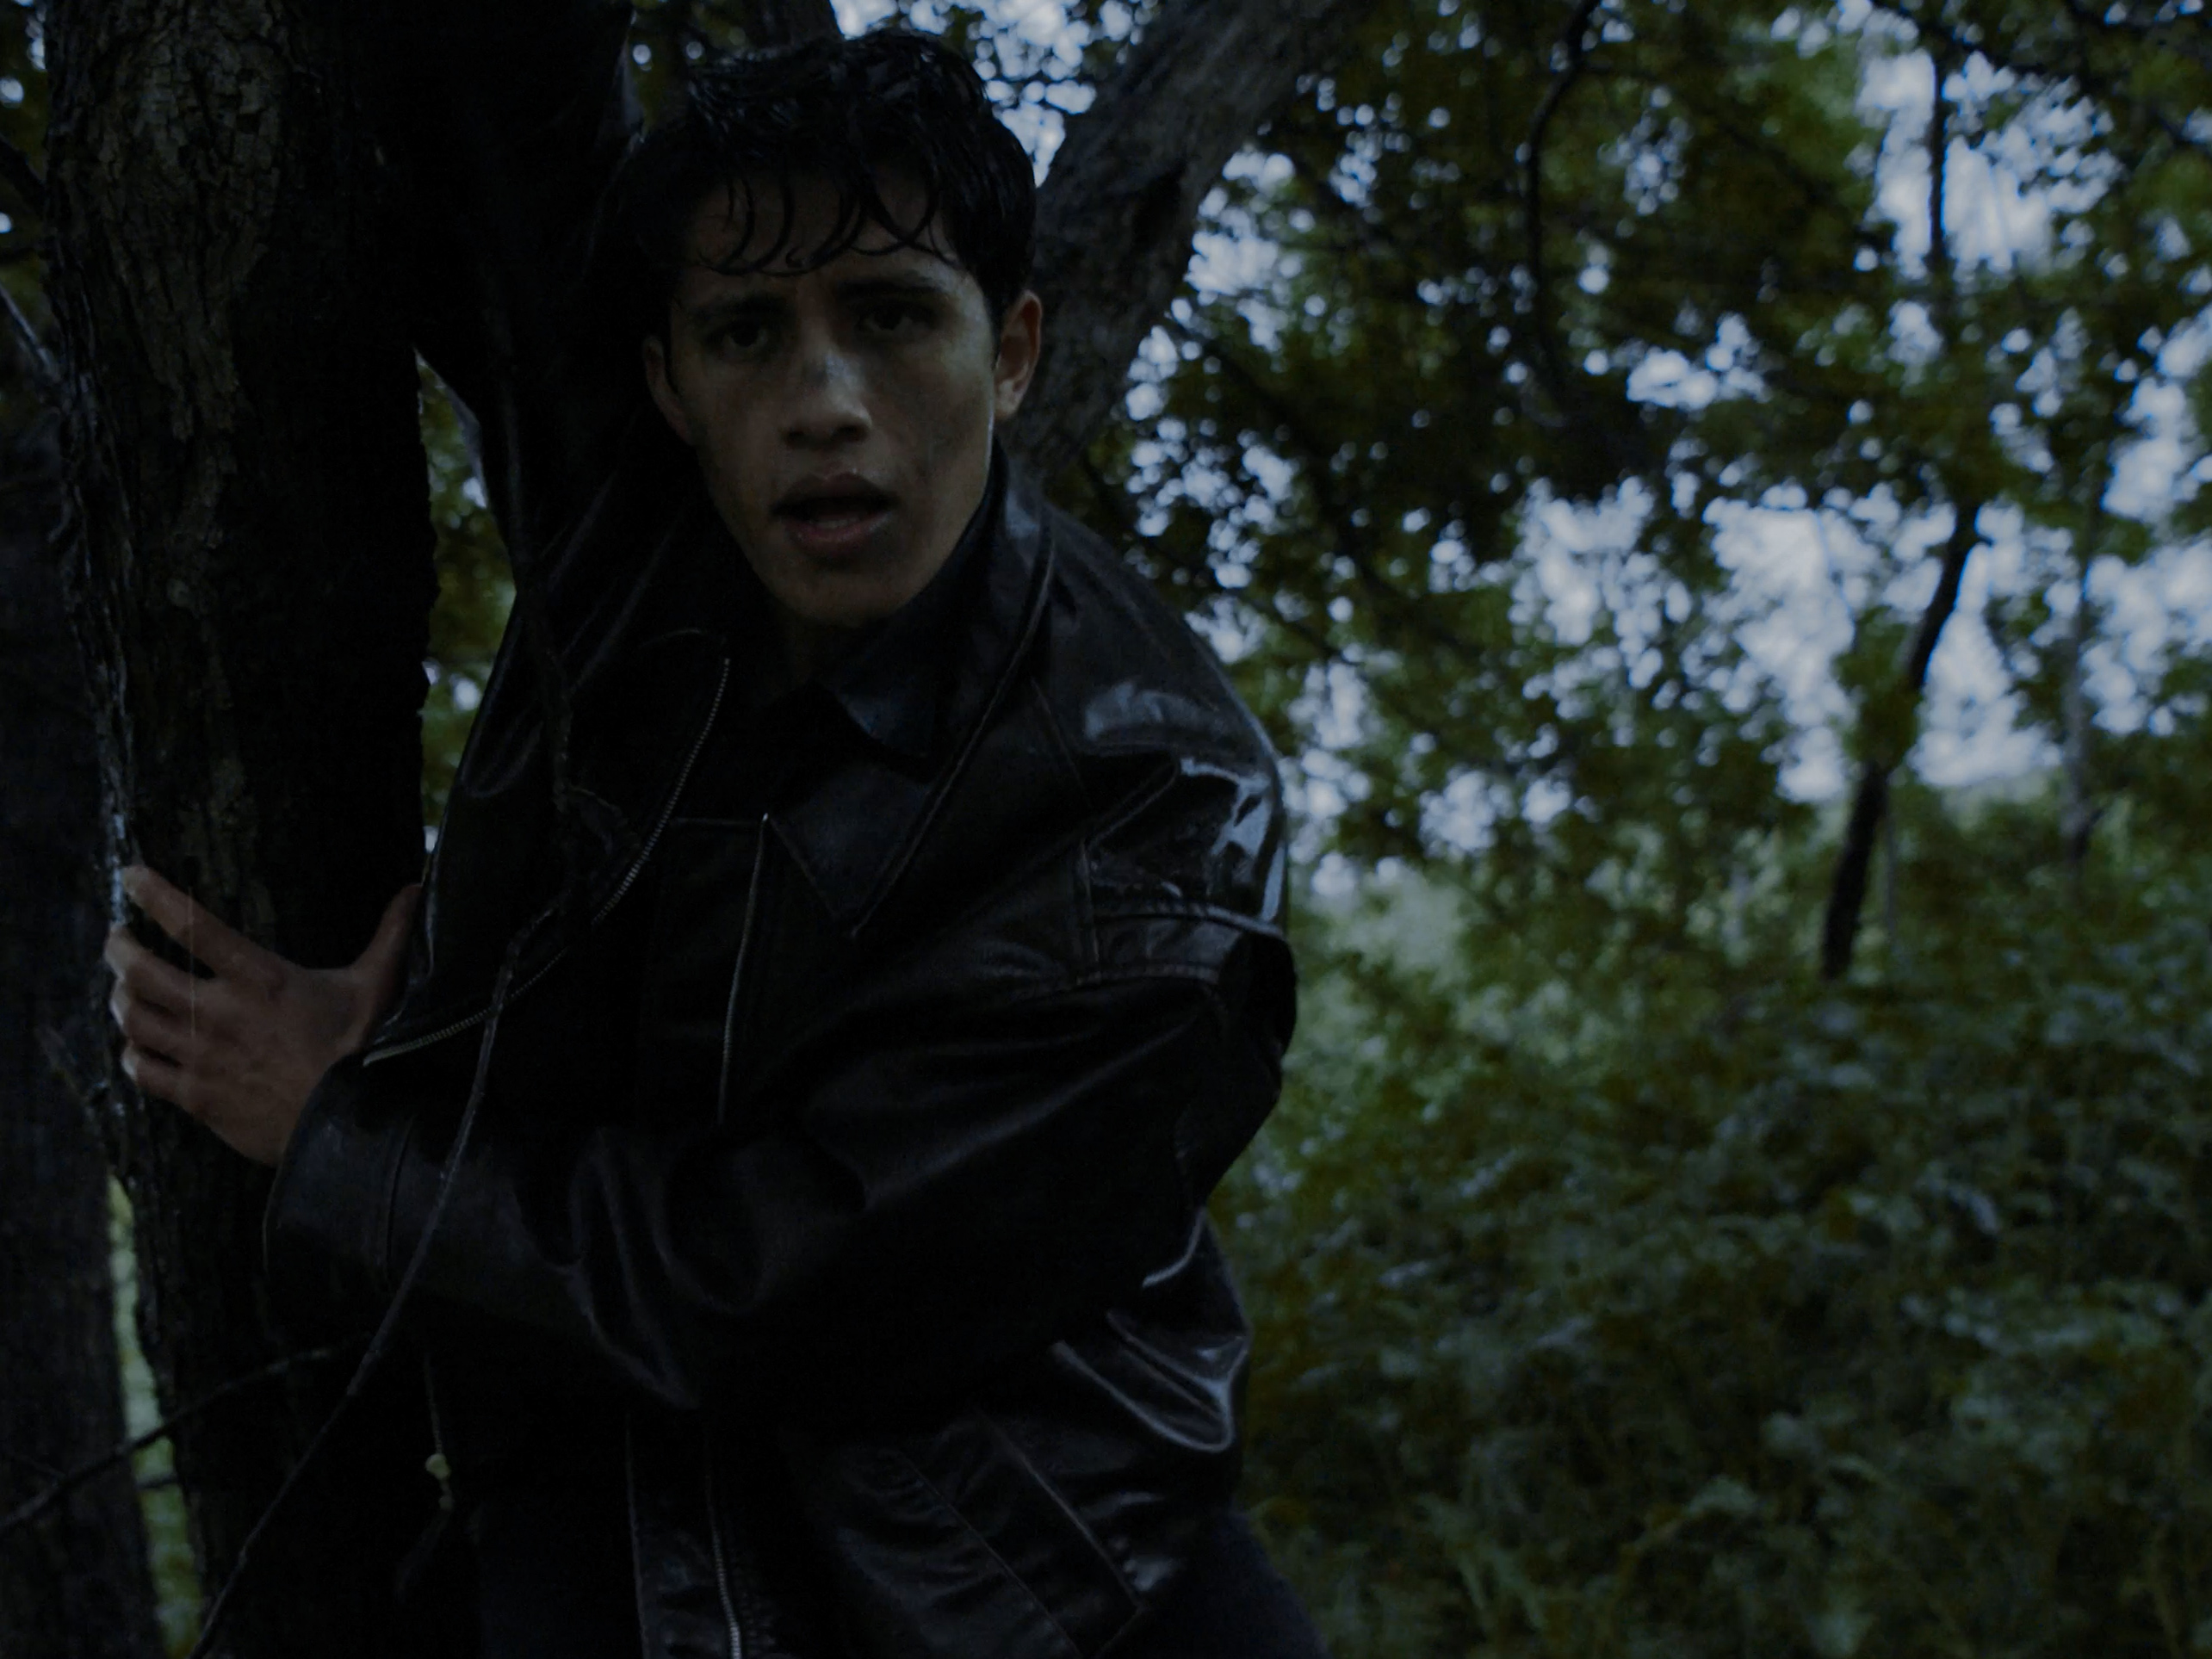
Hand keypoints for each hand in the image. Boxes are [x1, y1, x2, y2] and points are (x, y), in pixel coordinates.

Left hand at [104, 866, 420, 1165]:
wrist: (346, 1125)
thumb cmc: (361, 1050)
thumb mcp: (378, 984)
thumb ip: (391, 933)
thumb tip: (417, 887)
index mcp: (260, 979)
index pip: (193, 925)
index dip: (154, 894)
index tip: (131, 874)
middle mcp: (220, 1013)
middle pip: (140, 971)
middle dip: (118, 948)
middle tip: (116, 937)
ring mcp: (202, 1056)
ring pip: (133, 1018)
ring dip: (118, 998)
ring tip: (120, 987)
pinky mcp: (196, 1096)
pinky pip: (142, 1070)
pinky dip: (131, 1054)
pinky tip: (135, 1046)